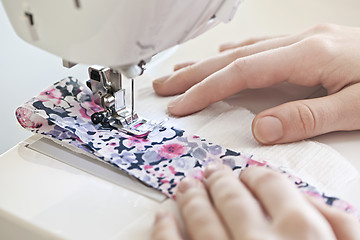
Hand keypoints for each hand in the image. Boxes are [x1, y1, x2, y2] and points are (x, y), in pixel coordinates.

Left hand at [151, 165, 359, 239]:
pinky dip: (165, 230)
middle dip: (219, 182)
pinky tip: (163, 217)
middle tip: (209, 173)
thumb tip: (311, 201)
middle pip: (232, 198)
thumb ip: (340, 229)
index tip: (247, 174)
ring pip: (200, 217)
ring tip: (185, 186)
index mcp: (303, 235)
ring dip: (190, 198)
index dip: (258, 176)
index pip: (273, 186)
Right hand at [153, 24, 359, 143]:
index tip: (180, 105)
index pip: (242, 74)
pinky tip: (224, 56)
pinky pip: (262, 47)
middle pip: (233, 58)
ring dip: (208, 63)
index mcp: (309, 55)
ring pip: (244, 51)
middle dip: (194, 74)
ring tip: (181, 72)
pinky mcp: (309, 46)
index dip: (206, 90)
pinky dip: (236, 55)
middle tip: (164, 85)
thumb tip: (262, 128)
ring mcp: (304, 41)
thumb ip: (307, 117)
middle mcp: (301, 43)